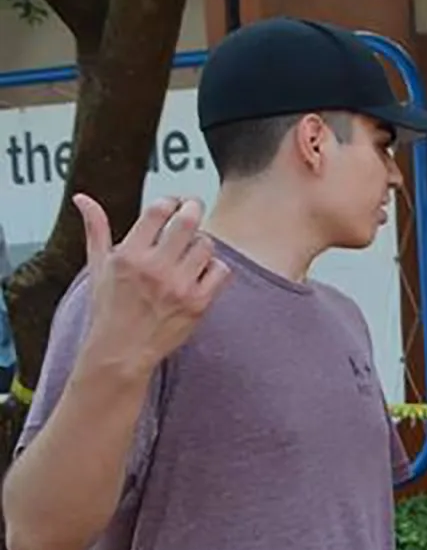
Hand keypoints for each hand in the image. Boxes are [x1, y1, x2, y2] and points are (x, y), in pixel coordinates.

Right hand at [76, 194, 230, 372]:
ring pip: (207, 244)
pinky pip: (221, 270)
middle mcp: (154, 269)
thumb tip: (83, 198)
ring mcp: (179, 286)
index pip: (158, 211)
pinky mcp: (198, 304)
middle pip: (188, 221)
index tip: (173, 202)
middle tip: (194, 206)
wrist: (121, 352)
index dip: (170, 200)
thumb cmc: (109, 307)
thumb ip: (96, 228)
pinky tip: (201, 272)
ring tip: (191, 249)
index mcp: (129, 255)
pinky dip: (215, 267)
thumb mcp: (97, 266)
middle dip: (194, 206)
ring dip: (201, 241)